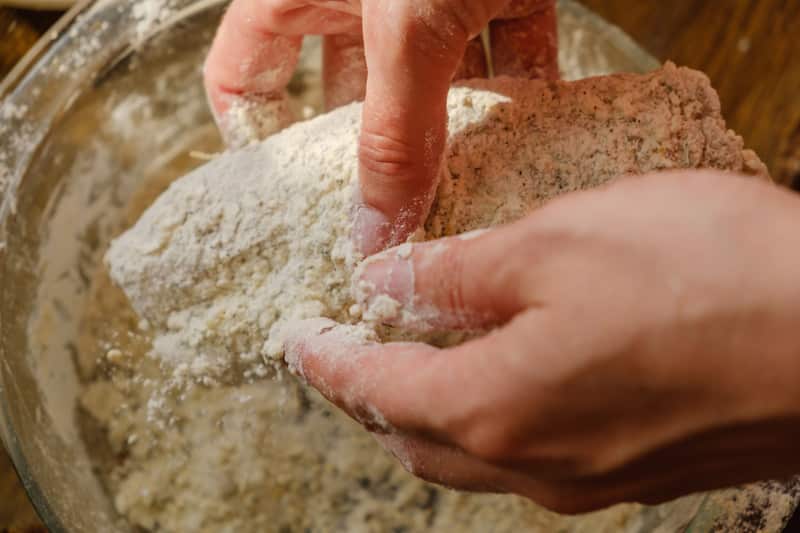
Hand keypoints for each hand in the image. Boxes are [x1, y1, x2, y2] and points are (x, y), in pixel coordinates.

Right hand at [204, 0, 558, 253]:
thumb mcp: (405, 23)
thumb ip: (393, 132)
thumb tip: (376, 234)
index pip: (242, 73)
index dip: (257, 136)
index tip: (290, 199)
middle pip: (350, 93)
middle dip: (373, 154)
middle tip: (392, 217)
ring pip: (434, 79)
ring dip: (457, 132)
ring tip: (470, 193)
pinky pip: (507, 45)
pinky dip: (523, 89)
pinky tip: (535, 135)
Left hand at [284, 171, 799, 512]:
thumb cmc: (706, 279)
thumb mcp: (558, 242)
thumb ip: (460, 274)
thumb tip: (392, 282)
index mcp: (495, 406)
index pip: (375, 392)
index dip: (328, 364)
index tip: (297, 341)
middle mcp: (533, 462)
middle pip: (414, 438)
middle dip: (368, 396)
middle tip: (346, 351)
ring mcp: (588, 476)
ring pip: (471, 456)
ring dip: (427, 414)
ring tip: (412, 364)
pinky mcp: (635, 470)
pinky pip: (530, 457)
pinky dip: (489, 420)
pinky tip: (502, 381)